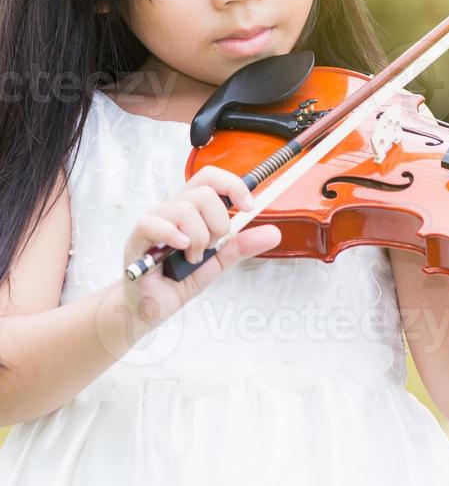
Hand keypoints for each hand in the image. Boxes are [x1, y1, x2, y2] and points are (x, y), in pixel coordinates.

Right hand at [122, 165, 281, 326]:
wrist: (150, 307)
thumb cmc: (177, 280)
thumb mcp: (217, 262)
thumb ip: (241, 246)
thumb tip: (274, 233)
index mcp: (191, 210)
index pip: (211, 179)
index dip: (233, 185)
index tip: (249, 206)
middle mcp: (172, 209)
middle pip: (203, 191)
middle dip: (218, 222)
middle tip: (211, 246)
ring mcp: (154, 222)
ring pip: (185, 208)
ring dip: (198, 237)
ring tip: (192, 257)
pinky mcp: (137, 239)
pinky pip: (154, 222)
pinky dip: (174, 235)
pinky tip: (180, 250)